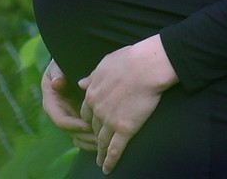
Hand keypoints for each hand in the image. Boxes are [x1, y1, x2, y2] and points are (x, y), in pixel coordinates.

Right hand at [41, 60, 96, 151]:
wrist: (70, 61)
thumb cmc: (63, 62)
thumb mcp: (58, 64)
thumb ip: (58, 72)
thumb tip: (56, 83)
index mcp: (51, 102)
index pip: (60, 120)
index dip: (74, 124)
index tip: (88, 125)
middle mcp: (59, 112)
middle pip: (70, 132)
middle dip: (84, 136)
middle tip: (99, 139)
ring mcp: (69, 116)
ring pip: (77, 135)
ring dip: (89, 140)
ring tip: (103, 142)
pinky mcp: (78, 117)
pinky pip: (83, 132)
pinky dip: (91, 138)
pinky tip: (103, 141)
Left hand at [78, 35, 177, 174]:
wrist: (146, 66)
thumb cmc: (129, 59)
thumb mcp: (105, 63)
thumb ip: (92, 76)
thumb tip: (80, 83)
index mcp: (92, 93)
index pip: (86, 111)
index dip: (89, 118)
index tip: (91, 124)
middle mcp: (98, 109)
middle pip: (93, 126)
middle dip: (94, 135)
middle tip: (95, 143)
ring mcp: (110, 121)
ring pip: (102, 141)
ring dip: (99, 152)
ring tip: (99, 161)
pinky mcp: (125, 129)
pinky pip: (114, 149)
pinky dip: (109, 161)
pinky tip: (107, 169)